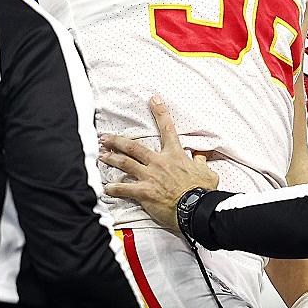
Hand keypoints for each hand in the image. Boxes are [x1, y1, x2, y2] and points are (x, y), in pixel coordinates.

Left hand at [101, 98, 218, 232]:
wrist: (196, 208)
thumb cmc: (202, 191)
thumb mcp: (206, 172)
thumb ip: (201, 162)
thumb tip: (202, 155)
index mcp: (175, 155)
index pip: (167, 129)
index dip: (160, 112)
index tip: (153, 99)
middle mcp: (159, 162)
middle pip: (134, 147)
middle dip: (117, 141)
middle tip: (104, 137)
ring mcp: (150, 176)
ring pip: (125, 163)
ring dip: (111, 158)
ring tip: (101, 155)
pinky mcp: (144, 192)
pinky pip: (124, 188)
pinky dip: (114, 188)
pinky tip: (106, 188)